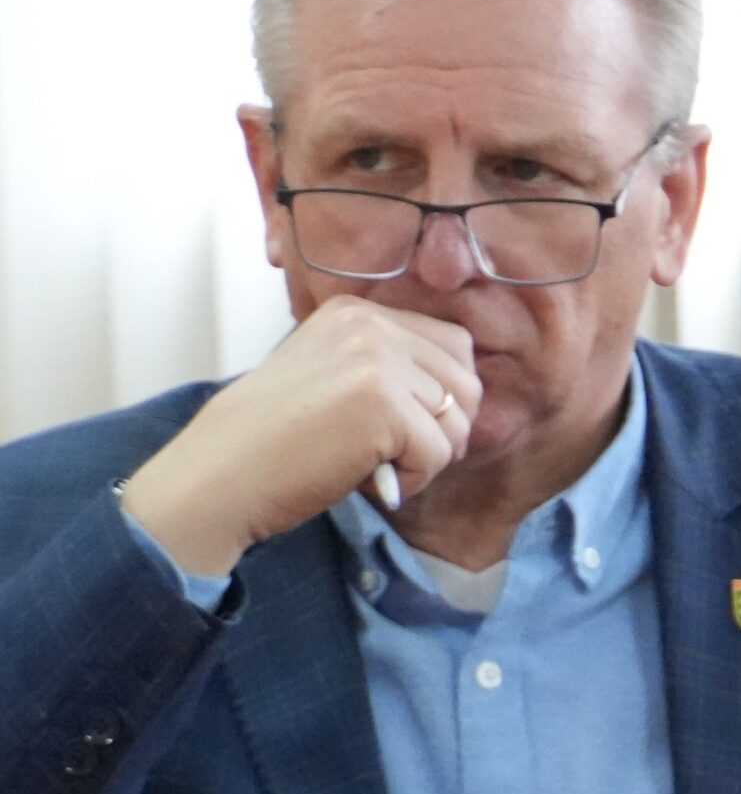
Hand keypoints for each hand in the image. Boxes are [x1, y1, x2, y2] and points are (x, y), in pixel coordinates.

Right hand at [120, 295, 480, 576]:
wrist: (221, 473)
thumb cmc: (275, 441)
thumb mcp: (333, 376)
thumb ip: (388, 369)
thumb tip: (463, 394)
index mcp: (357, 313)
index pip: (454, 347)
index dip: (444, 399)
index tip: (404, 428)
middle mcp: (369, 325)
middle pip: (466, 383)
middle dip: (446, 430)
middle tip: (397, 454)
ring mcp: (377, 362)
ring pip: (457, 422)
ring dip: (426, 458)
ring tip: (374, 464)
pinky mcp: (384, 405)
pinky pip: (439, 453)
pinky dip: (412, 480)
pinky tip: (369, 478)